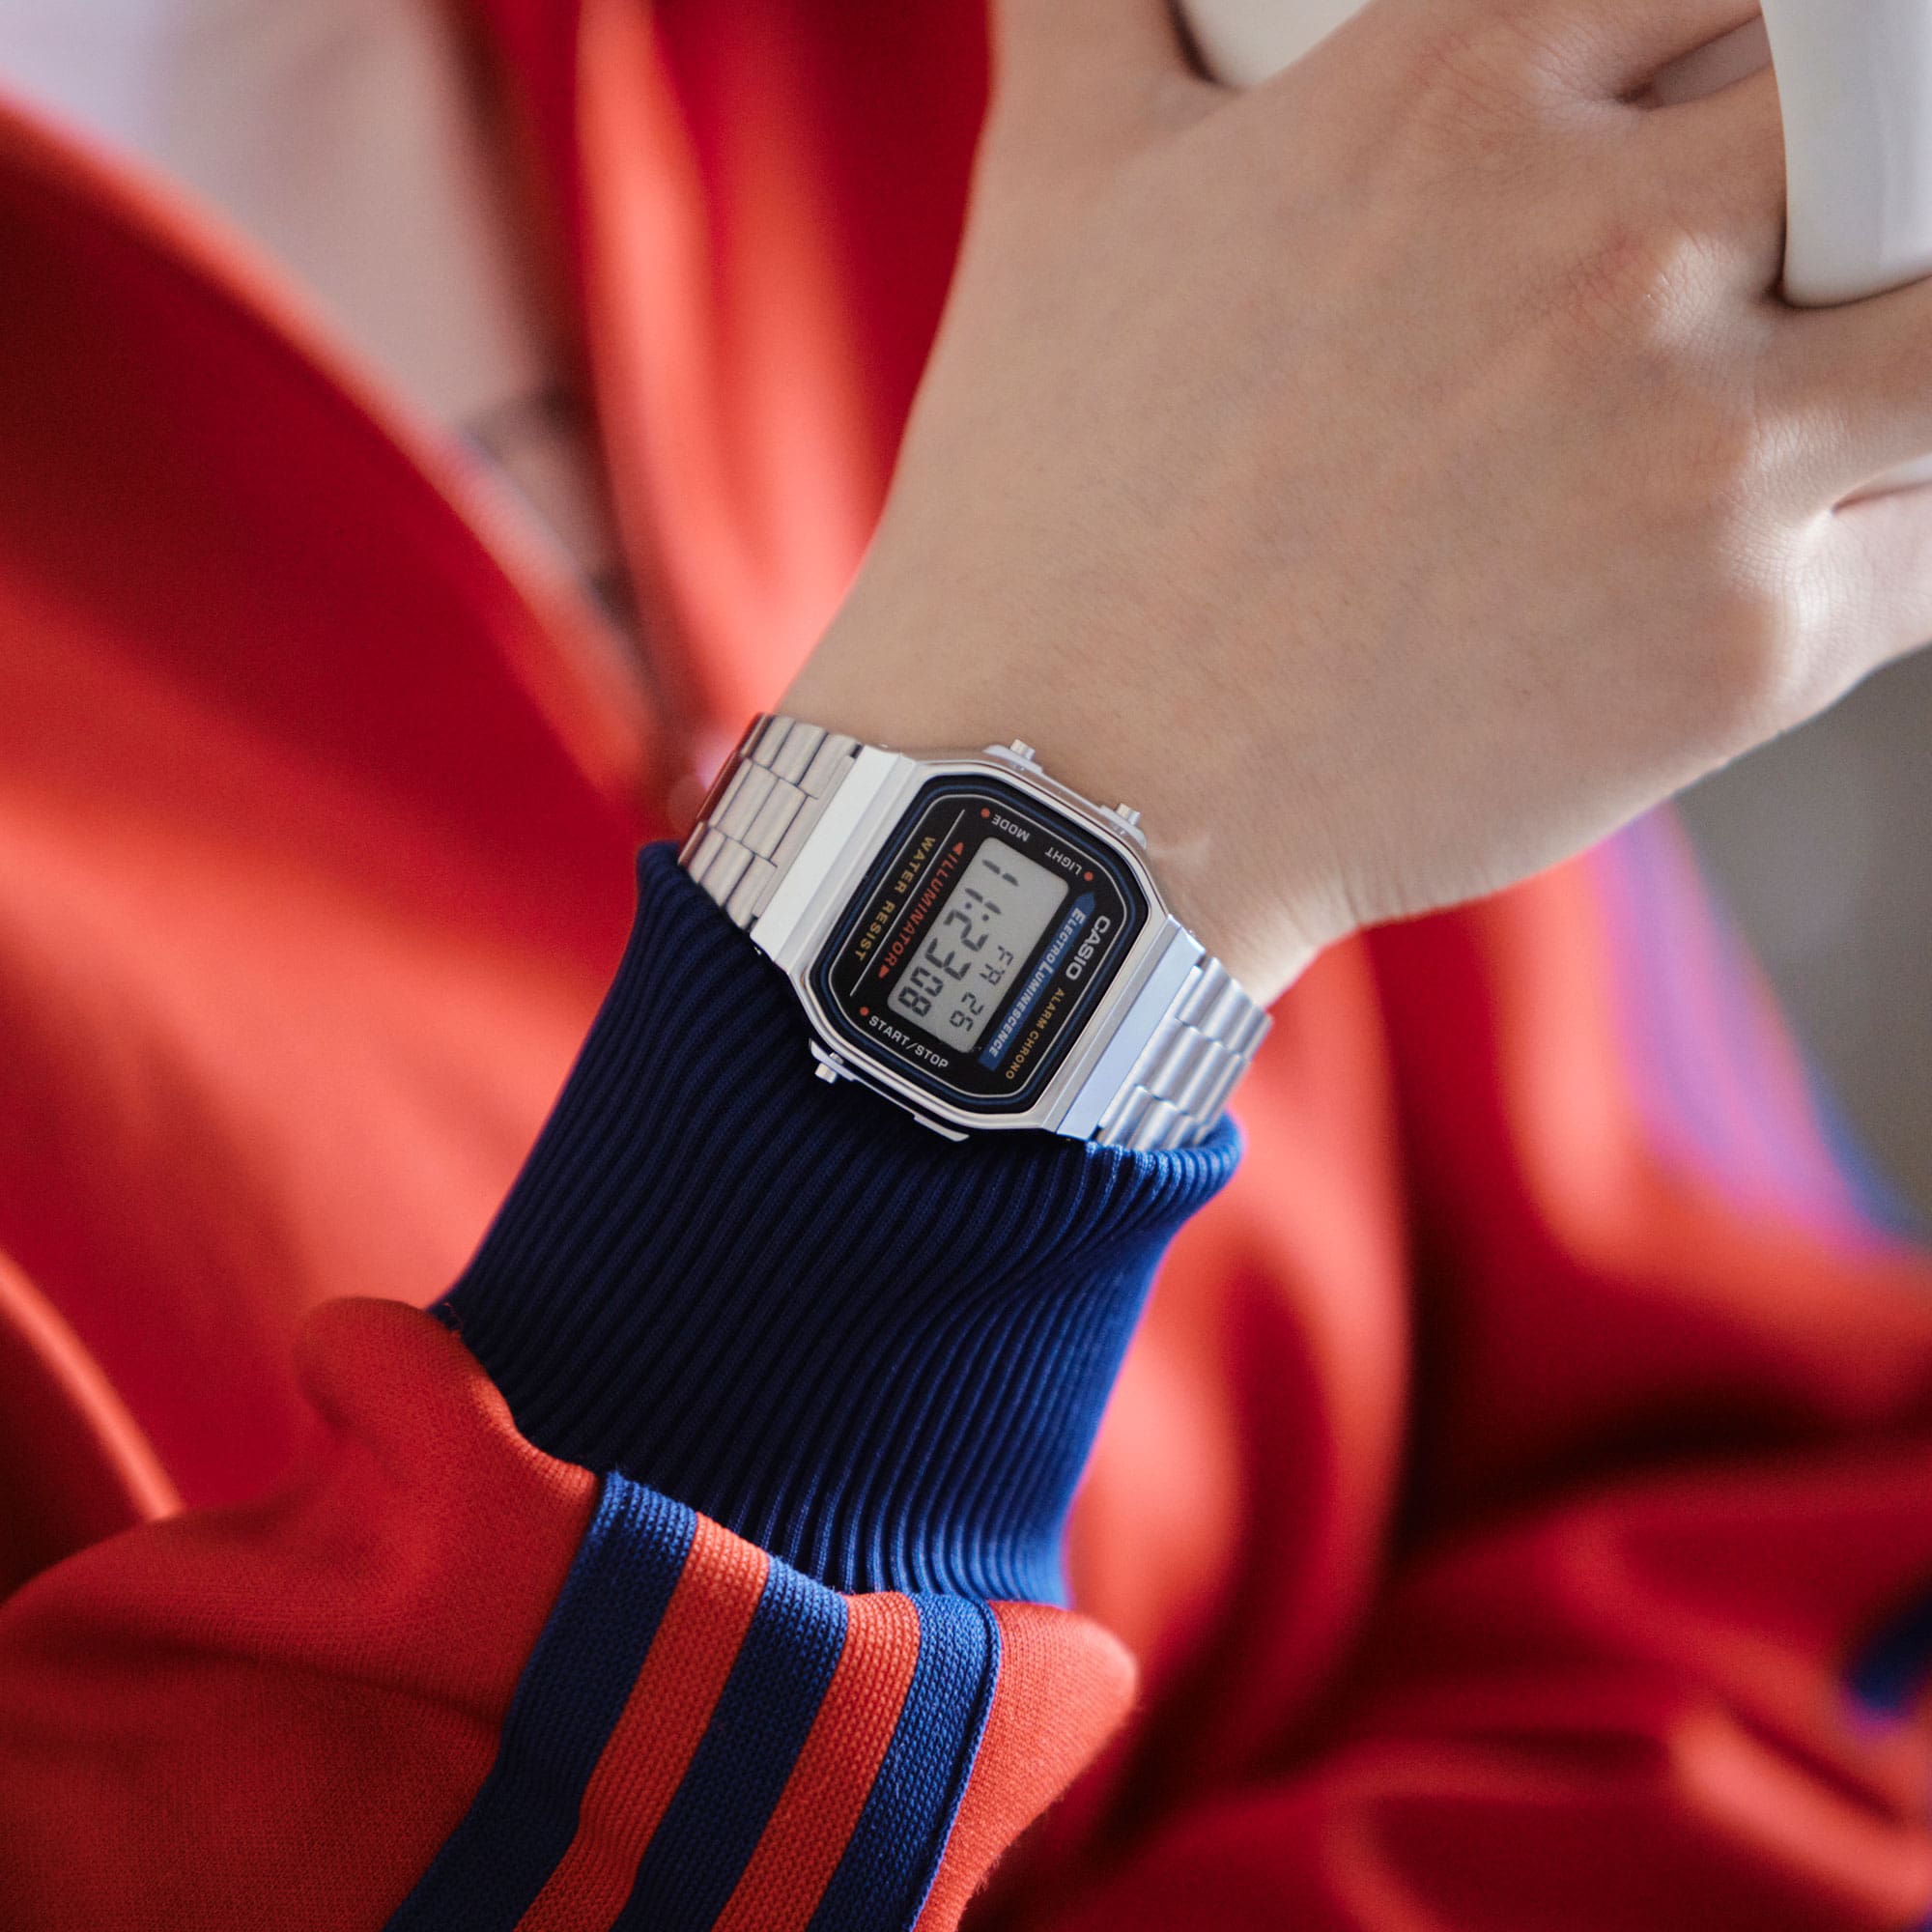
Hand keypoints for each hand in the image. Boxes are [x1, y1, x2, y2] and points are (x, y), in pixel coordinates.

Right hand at [786, 0, 1931, 1001]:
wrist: (1062, 802)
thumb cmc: (1042, 517)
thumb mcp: (1055, 190)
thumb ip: (1099, 3)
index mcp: (1455, 88)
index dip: (1744, 35)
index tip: (1724, 97)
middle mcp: (1606, 245)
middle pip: (1890, 111)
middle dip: (1856, 165)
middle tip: (1767, 256)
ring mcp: (1694, 452)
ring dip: (1911, 348)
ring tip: (1814, 407)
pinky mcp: (1738, 647)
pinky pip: (1920, 552)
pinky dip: (1877, 544)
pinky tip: (1764, 562)